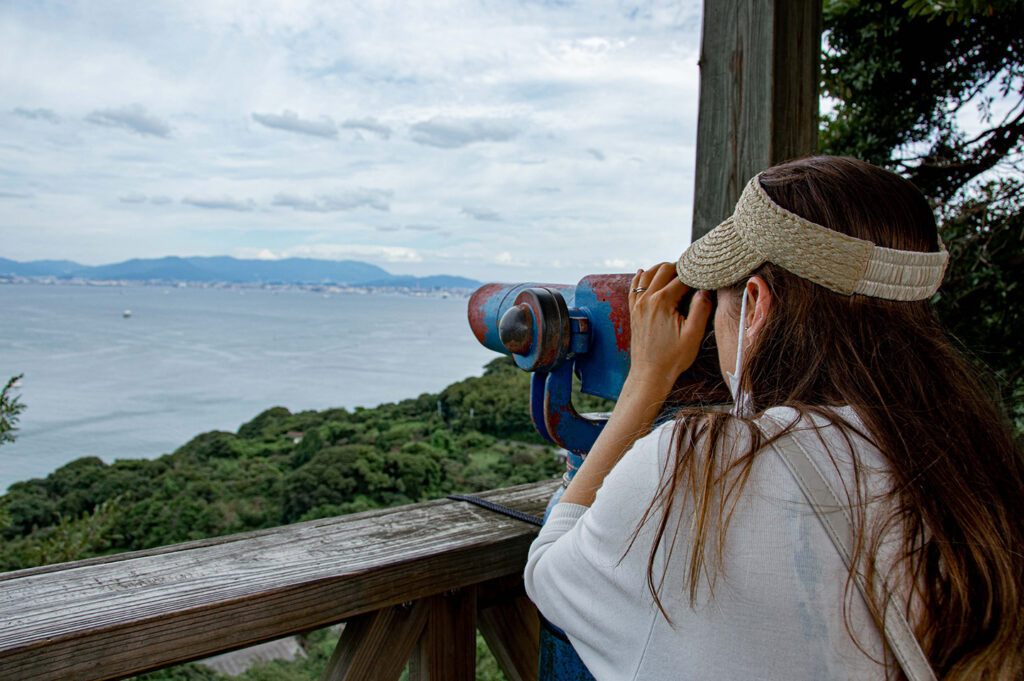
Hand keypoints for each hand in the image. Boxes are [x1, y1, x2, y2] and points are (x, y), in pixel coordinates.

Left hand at [627, 263, 712, 396]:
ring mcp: (637, 305)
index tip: (705, 275)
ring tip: (674, 270)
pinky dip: (640, 278)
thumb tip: (704, 290)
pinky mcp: (633, 312)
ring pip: (647, 275)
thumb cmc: (673, 357)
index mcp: (663, 301)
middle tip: (692, 272)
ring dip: (661, 268)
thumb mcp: (693, 335)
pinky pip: (633, 288)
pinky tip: (643, 272)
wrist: (650, 374)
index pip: (682, 278)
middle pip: (663, 270)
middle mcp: (647, 299)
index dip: (695, 275)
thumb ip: (701, 309)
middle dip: (679, 267)